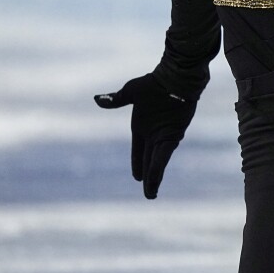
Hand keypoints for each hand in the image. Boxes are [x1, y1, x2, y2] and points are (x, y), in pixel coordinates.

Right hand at [94, 74, 196, 198]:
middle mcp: (153, 134)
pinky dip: (158, 167)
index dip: (138, 164)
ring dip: (154, 178)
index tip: (138, 177)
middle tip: (149, 195)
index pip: (138, 151)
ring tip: (151, 195)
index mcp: (141, 127)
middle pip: (149, 160)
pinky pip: (163, 155)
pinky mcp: (174, 134)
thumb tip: (97, 100)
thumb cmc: (154, 82)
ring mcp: (164, 135)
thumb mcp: (132, 91)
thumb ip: (117, 100)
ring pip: (156, 162)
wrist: (176, 76)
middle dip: (148, 178)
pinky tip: (154, 180)